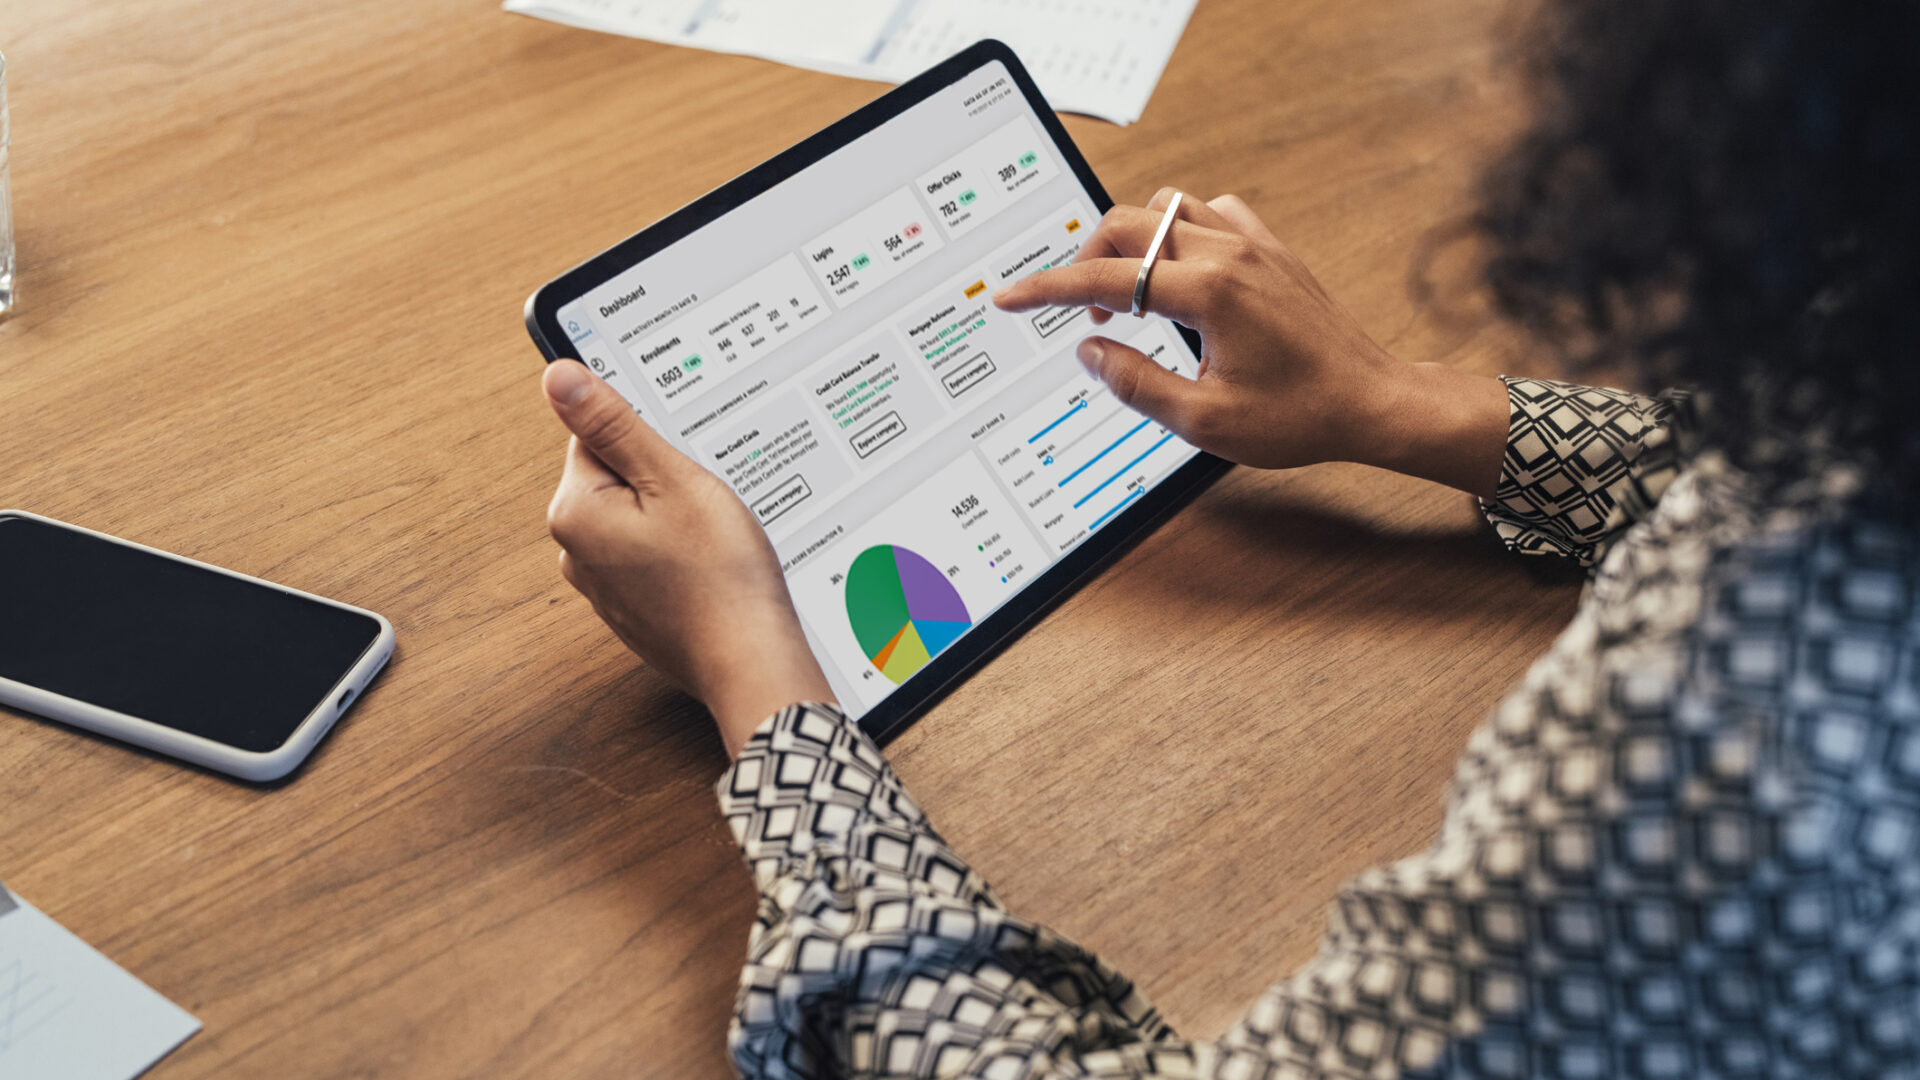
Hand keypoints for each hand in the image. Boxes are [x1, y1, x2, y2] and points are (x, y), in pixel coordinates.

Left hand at [541, 360, 833, 756]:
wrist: (751, 661)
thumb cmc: (719, 576)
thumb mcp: (672, 480)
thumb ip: (614, 424)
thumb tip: (559, 376)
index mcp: (575, 513)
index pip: (596, 435)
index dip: (650, 436)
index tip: (682, 458)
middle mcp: (576, 553)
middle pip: (618, 476)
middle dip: (664, 477)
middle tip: (703, 499)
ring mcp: (605, 585)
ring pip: (640, 517)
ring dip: (676, 515)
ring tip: (712, 535)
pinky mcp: (633, 607)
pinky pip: (652, 555)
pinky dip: (681, 552)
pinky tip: (711, 563)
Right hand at [994, 189, 1506, 496]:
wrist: (1371, 401)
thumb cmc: (1300, 416)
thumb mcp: (1205, 421)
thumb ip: (1137, 384)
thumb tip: (1090, 352)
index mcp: (1209, 292)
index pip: (1106, 278)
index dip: (1048, 289)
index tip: (1011, 296)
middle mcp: (1229, 253)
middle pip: (1126, 224)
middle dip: (1086, 260)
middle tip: (1079, 308)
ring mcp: (1253, 243)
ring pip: (1165, 208)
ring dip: (1131, 240)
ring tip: (1124, 290)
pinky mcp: (1270, 247)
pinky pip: (1208, 211)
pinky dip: (1178, 229)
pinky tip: (1177, 269)